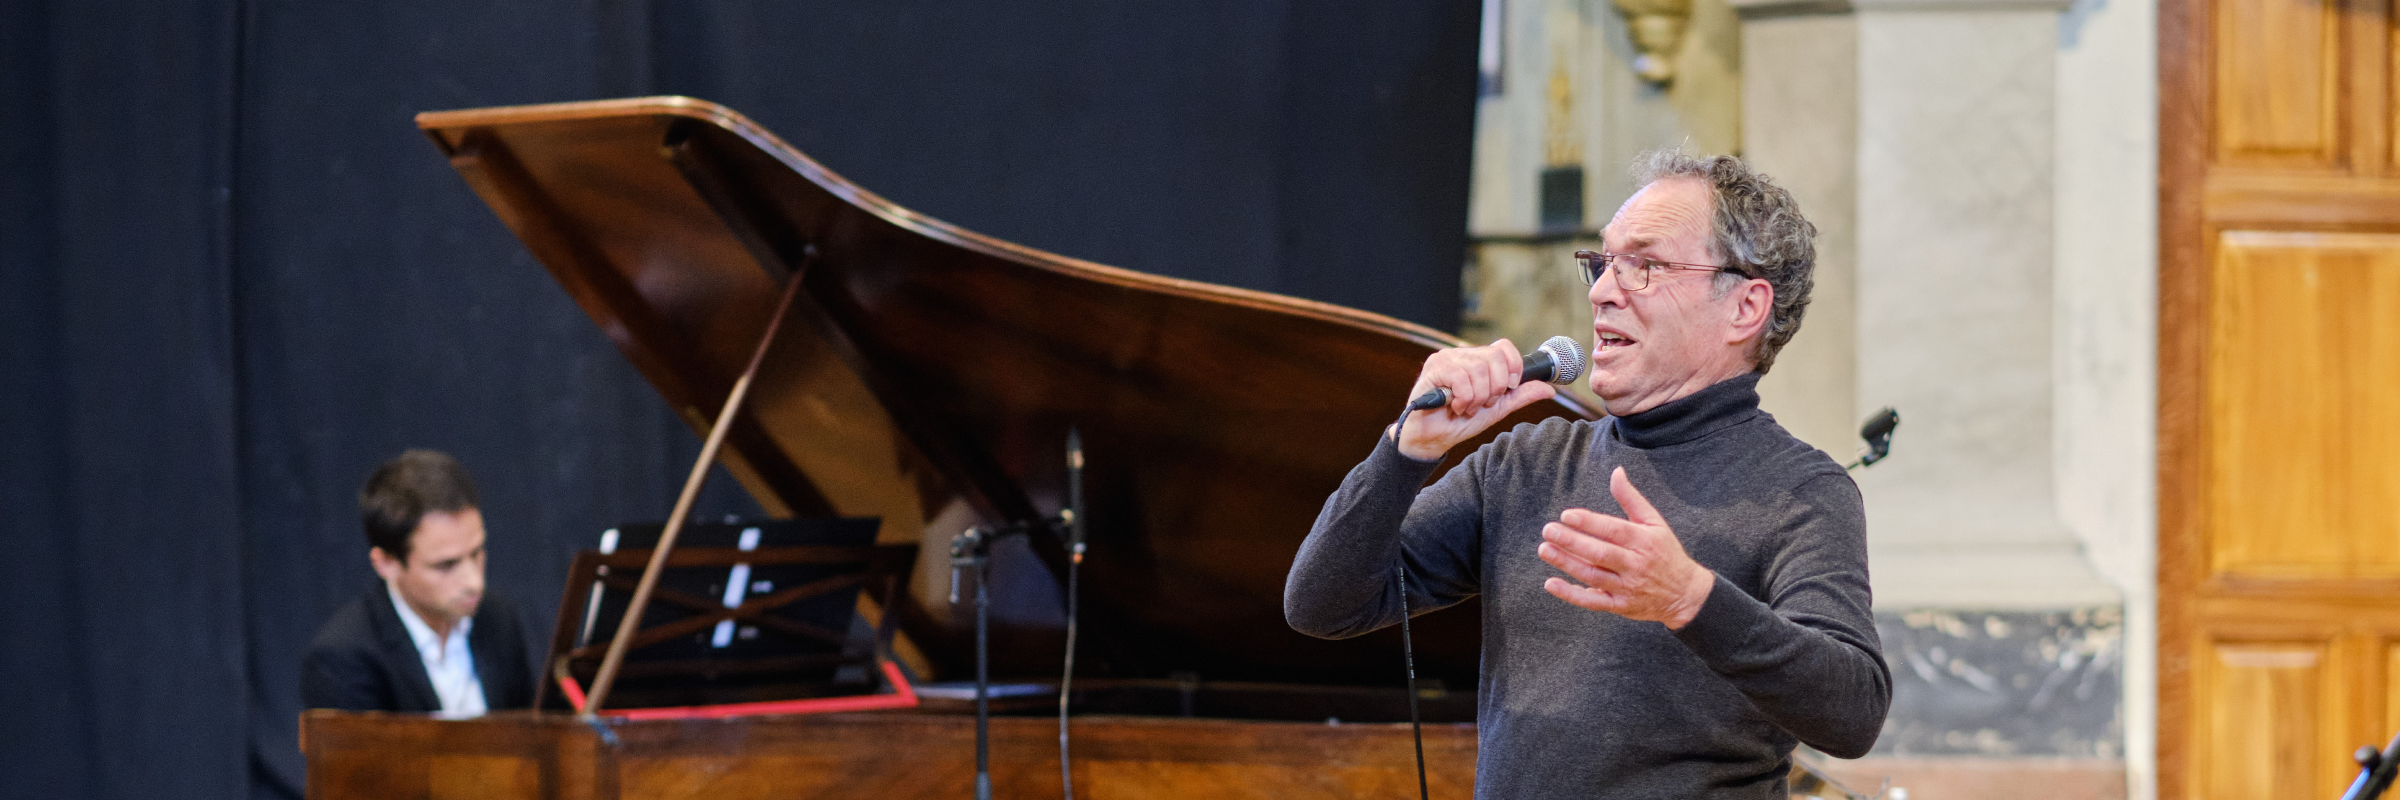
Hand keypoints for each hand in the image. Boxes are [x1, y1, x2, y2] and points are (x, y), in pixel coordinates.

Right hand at [1392, 338, 1557, 460]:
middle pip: (1495, 357)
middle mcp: (1462, 354)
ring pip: (1479, 369)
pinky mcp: (1434, 368)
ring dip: (1477, 397)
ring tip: (1466, 408)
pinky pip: (1462, 378)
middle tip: (1482, 404)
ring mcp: (1447, 358)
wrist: (1431, 439)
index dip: (1513, 365)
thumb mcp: (1496, 410)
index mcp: (1477, 360)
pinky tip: (1455, 407)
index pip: (1503, 347)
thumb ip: (1519, 397)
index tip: (1510, 387)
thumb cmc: (1458, 423)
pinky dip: (1464, 398)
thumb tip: (1549, 389)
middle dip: (1496, 388)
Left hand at [1537, 467, 1714, 628]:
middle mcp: (1636, 565)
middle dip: (1572, 542)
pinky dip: (1571, 595)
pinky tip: (1551, 583)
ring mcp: (1628, 587)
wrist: (1685, 594)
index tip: (1566, 515)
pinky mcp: (1620, 606)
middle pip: (1600, 553)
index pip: (1614, 530)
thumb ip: (1631, 499)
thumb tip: (1616, 472)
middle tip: (1548, 530)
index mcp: (1644, 541)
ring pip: (1593, 576)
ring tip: (1545, 549)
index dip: (1589, 522)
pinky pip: (1593, 602)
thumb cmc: (1665, 552)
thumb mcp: (1655, 522)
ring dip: (1567, 564)